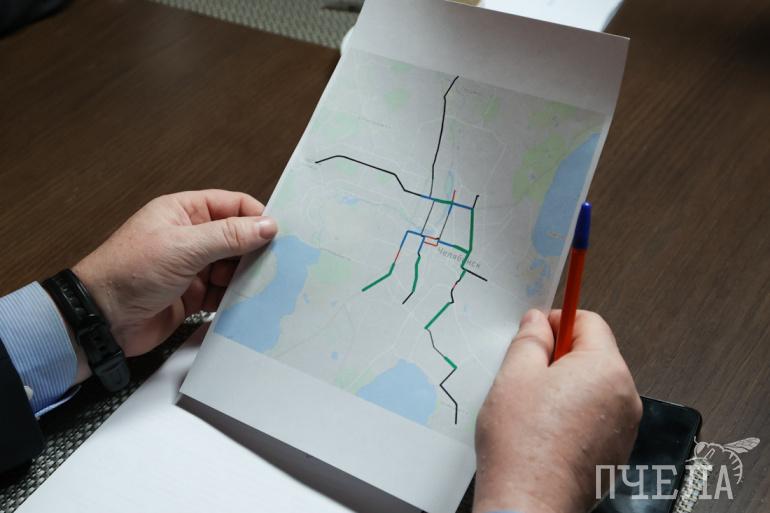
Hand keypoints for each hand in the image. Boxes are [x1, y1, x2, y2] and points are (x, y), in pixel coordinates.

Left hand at [70, 190, 276, 381]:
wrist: (102, 320)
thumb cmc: (130, 272)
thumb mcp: (184, 247)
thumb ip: (229, 235)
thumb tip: (267, 225)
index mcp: (183, 212)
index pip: (232, 205)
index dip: (256, 217)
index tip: (279, 234)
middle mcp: (190, 237)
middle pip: (237, 237)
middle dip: (255, 251)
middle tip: (277, 264)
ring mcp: (192, 267)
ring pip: (233, 267)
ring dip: (247, 277)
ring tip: (261, 286)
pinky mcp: (194, 295)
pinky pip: (224, 292)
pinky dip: (235, 297)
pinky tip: (245, 303)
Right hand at [473, 309, 641, 512]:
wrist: (529, 503)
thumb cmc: (523, 445)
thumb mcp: (514, 375)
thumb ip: (530, 339)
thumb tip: (537, 322)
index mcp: (605, 369)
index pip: (590, 322)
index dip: (558, 321)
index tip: (536, 333)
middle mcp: (625, 396)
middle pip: (594, 355)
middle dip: (560, 358)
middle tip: (526, 375)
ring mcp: (623, 428)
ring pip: (593, 388)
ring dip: (566, 388)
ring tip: (533, 409)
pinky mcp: (615, 453)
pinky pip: (596, 418)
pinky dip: (573, 416)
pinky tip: (545, 431)